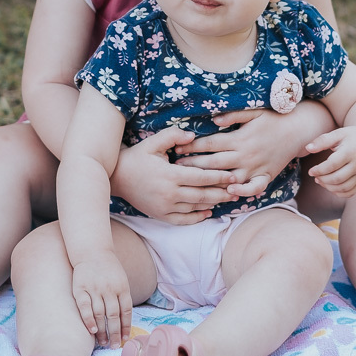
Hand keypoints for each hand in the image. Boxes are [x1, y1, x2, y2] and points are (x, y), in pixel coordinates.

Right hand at [72, 250, 131, 347]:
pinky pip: (85, 307)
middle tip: (115, 346)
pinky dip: (89, 320)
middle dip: (115, 333)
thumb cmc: (109, 269)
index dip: (126, 326)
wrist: (92, 251)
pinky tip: (92, 330)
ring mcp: (94, 288)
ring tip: (103, 342)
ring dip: (102, 331)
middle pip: (114, 315)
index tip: (125, 339)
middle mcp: (109, 288)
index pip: (126, 311)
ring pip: (99, 314)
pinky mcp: (80, 288)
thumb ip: (122, 297)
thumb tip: (124, 321)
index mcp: (122, 286)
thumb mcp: (121, 279)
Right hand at [111, 125, 267, 224]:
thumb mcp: (154, 142)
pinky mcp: (160, 215)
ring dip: (212, 204)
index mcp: (170, 175)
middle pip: (202, 195)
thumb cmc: (138, 157)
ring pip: (195, 208)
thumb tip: (193, 136)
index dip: (219, 177)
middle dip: (222, 192)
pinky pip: (182, 220)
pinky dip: (197, 217)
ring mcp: (164, 207)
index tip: (234, 176)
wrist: (117, 177)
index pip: (201, 177)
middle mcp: (169, 193)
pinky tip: (208, 212)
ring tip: (227, 199)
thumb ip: (174, 136)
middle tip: (237, 190)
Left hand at [178, 102, 334, 196]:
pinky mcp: (265, 176)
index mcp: (240, 138)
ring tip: (194, 184)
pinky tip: (229, 194)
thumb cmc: (274, 118)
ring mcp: (255, 168)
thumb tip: (214, 120)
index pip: (210, 144)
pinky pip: (252, 189)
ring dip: (211, 182)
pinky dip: (241, 193)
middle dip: (193, 165)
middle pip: (214, 163)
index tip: (178, 148)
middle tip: (177, 168)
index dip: (192, 146)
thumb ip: (233, 114)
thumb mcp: (254, 111)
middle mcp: (246, 155)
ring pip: (229, 179)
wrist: (299, 130)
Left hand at [304, 125, 355, 196]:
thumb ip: (322, 140)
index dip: (319, 170)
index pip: (332, 165)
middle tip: (315, 176)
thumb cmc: (350, 136)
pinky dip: (339, 192)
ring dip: (329, 187)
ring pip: (344, 187)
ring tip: (320, 181)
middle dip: (323, 179)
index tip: (310, 171)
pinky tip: (331, 186)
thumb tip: (308, 148)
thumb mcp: (337, 133)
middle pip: (338, 178)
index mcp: (351, 151)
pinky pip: (351, 192)